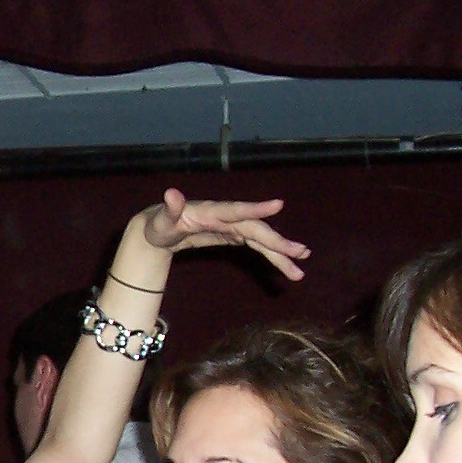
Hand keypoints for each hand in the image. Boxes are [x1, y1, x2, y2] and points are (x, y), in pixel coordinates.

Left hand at [136, 187, 305, 280]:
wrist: (162, 228)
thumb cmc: (161, 224)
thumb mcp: (162, 220)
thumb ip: (170, 208)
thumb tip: (171, 193)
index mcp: (211, 211)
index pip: (236, 209)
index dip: (256, 208)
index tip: (279, 204)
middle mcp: (227, 217)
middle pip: (256, 229)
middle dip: (278, 241)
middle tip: (301, 253)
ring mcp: (233, 226)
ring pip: (261, 239)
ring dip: (281, 253)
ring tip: (300, 269)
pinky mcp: (234, 236)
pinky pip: (257, 246)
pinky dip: (272, 255)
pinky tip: (288, 265)